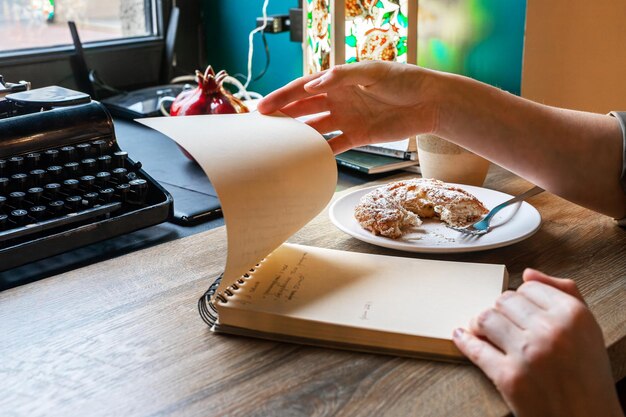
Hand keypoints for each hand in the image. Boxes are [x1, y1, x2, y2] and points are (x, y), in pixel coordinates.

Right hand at [257, 61, 439, 153]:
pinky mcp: (358, 136)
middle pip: (304, 108)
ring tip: (277, 144)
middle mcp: (339, 99)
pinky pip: (334, 145)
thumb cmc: (404, 80)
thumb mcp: (373, 72)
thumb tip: (313, 84)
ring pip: (315, 127)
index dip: (282, 97)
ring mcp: (347, 118)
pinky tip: (306, 158)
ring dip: (297, 134)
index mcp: (339, 80)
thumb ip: (343, 76)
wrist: (429, 103)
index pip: (303, 88)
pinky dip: (320, 152)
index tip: (263, 108)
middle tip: (261, 127)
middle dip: (282, 115)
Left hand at [453, 269, 622, 416]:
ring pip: (486, 318)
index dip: (522, 298)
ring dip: (481, 324)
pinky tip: (462, 337)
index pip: (528, 286)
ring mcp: (526, 353)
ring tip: (485, 331)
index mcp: (572, 315)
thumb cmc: (587, 375)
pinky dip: (464, 341)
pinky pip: (475, 349)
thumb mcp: (588, 329)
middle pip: (504, 300)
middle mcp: (549, 330)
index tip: (520, 309)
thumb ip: (565, 293)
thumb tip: (528, 273)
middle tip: (504, 324)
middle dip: (501, 311)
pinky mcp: (508, 377)